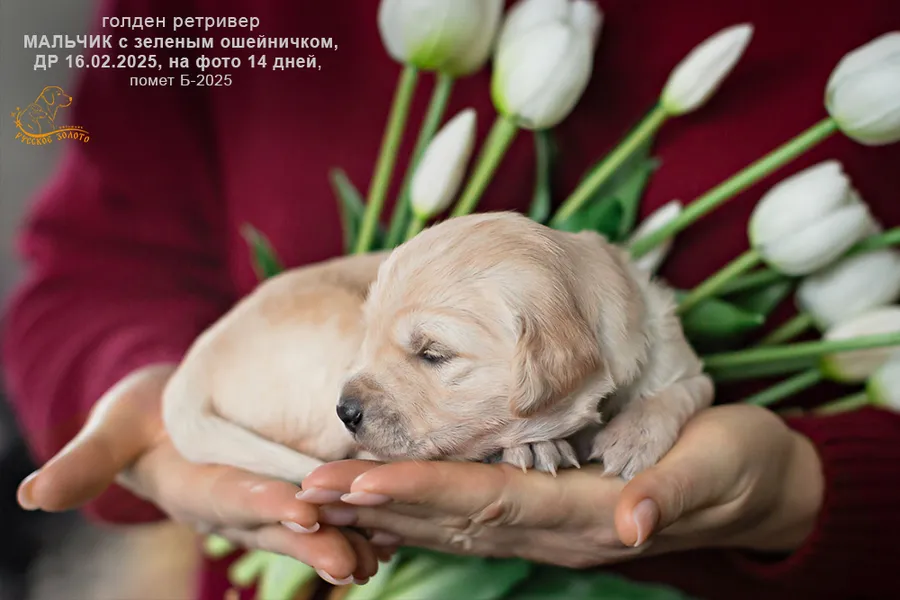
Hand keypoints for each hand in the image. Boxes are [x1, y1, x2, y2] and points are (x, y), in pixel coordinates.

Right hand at [16, 364, 378, 584]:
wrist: (175, 419)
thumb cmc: (144, 417)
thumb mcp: (113, 428)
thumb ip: (86, 461)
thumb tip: (31, 495)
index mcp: (197, 489)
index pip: (231, 499)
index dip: (261, 506)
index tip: (297, 511)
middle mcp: (237, 505)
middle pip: (279, 525)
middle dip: (315, 542)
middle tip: (354, 559)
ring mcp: (266, 502)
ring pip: (309, 525)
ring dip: (346, 538)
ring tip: (385, 551)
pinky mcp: (290, 491)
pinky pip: (326, 507)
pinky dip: (357, 515)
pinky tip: (394, 523)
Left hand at [299, 404, 823, 568]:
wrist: (756, 487)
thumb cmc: (735, 464)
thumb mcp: (714, 469)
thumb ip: (669, 496)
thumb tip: (630, 522)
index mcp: (587, 516)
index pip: (487, 501)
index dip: (420, 491)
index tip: (356, 480)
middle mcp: (558, 531)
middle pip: (453, 518)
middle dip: (379, 503)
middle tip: (306, 489)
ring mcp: (552, 529)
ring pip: (455, 522)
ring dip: (389, 509)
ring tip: (326, 494)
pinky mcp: (553, 515)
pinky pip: (476, 516)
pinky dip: (425, 508)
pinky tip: (388, 500)